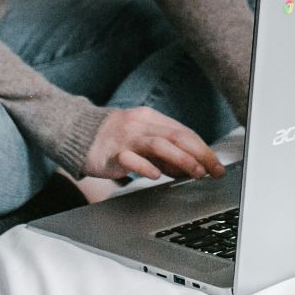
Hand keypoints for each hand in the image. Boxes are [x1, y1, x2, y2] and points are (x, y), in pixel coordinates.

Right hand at [81, 106, 225, 182]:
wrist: (78, 133)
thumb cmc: (115, 138)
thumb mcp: (143, 139)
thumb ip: (165, 152)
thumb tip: (191, 168)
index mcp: (151, 119)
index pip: (184, 133)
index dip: (203, 149)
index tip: (217, 166)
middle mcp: (141, 125)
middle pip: (176, 136)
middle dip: (199, 154)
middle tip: (213, 171)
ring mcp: (126, 138)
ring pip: (158, 144)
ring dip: (180, 159)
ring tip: (194, 172)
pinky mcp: (111, 153)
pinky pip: (129, 158)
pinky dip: (145, 166)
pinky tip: (156, 175)